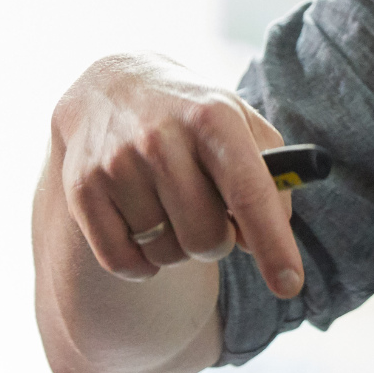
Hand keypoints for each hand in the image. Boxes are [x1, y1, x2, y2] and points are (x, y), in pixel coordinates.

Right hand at [51, 54, 302, 298]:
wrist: (114, 87)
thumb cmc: (194, 116)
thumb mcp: (242, 125)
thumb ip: (270, 178)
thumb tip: (259, 240)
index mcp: (213, 118)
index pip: (249, 192)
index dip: (273, 244)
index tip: (290, 285)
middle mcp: (162, 139)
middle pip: (206, 237)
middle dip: (219, 242)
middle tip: (213, 218)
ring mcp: (117, 164)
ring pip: (165, 254)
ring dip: (179, 248)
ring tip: (174, 210)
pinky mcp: (83, 190)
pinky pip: (121, 261)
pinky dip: (142, 262)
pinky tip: (146, 231)